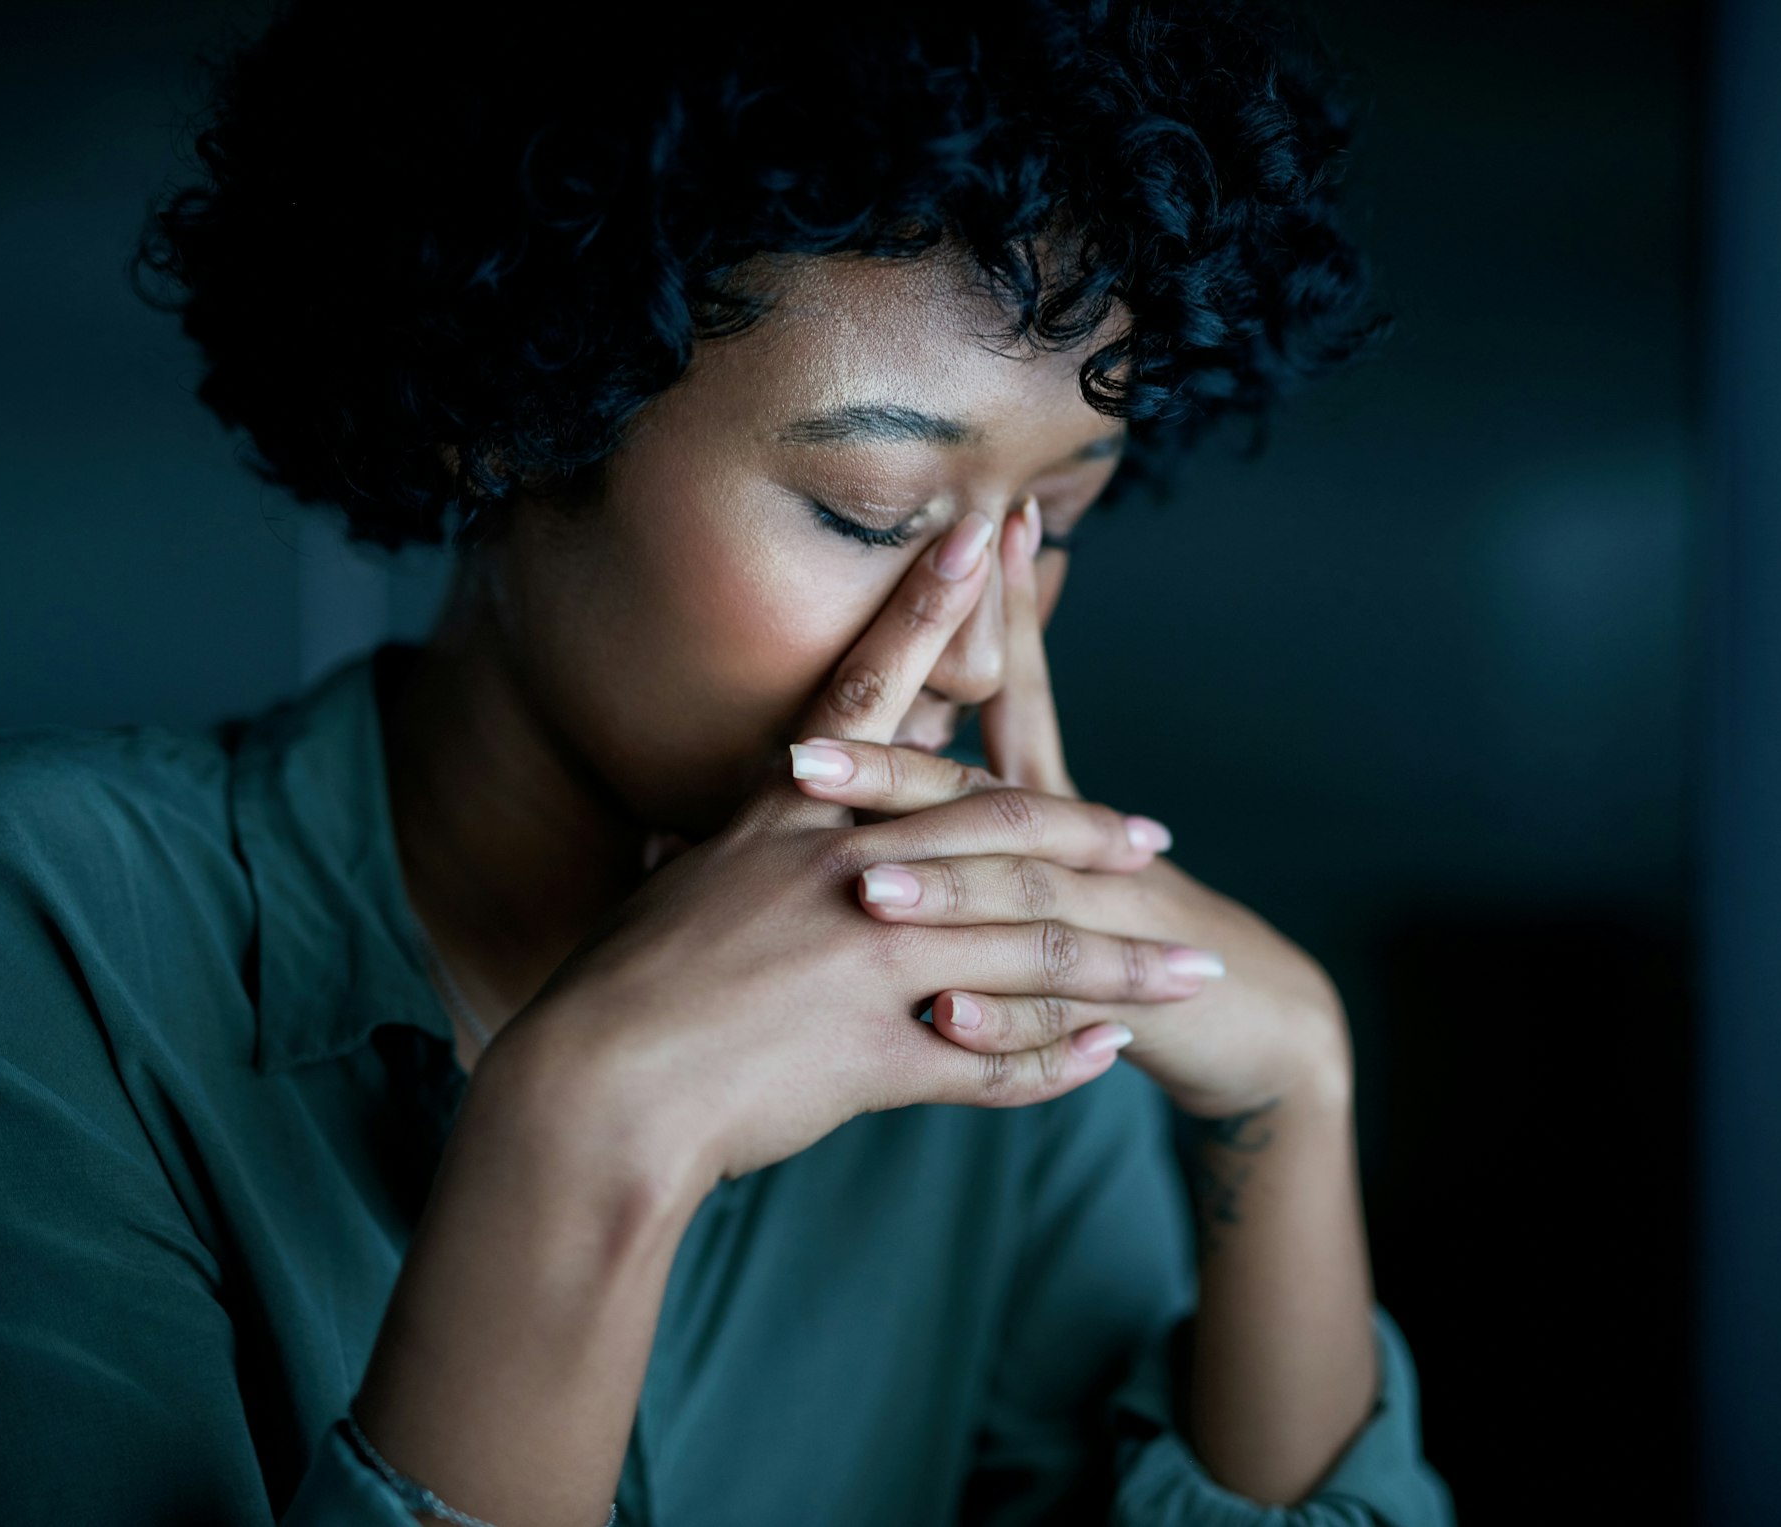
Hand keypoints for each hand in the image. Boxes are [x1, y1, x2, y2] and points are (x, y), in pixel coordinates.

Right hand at [491, 508, 1205, 1194]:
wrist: (588, 1091)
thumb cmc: (614, 988)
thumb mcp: (681, 885)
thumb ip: (748, 846)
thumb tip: (763, 801)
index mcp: (787, 819)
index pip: (871, 692)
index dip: (928, 610)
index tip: (982, 533)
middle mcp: (841, 872)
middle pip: (996, 828)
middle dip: (1083, 828)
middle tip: (1152, 831)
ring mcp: (867, 960)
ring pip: (1028, 949)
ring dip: (1120, 960)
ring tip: (1193, 964)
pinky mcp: (878, 1051)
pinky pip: (994, 1057)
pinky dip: (1058, 1056)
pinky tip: (1112, 1051)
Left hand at [788, 498, 1352, 1119]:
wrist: (1261, 1011)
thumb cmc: (1129, 935)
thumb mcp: (1053, 862)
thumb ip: (978, 813)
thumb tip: (887, 759)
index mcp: (1047, 812)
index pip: (990, 716)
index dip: (937, 670)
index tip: (827, 675)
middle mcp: (1081, 851)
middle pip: (986, 796)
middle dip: (898, 778)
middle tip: (805, 762)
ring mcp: (1114, 922)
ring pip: (1024, 896)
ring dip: (949, 892)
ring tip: (867, 892)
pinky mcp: (1139, 1003)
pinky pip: (1057, 1015)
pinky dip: (1003, 1022)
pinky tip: (945, 1019)